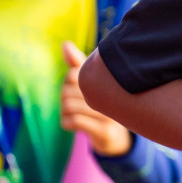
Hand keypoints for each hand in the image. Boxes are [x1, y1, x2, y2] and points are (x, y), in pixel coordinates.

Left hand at [60, 42, 131, 156]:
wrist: (117, 138)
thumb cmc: (101, 104)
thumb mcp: (91, 83)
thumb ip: (77, 65)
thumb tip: (65, 44)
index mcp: (107, 81)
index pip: (73, 75)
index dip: (68, 82)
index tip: (76, 88)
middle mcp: (111, 96)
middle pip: (67, 92)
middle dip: (64, 98)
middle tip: (73, 104)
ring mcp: (111, 114)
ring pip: (69, 107)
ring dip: (64, 112)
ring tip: (73, 114)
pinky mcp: (106, 131)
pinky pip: (74, 122)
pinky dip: (66, 123)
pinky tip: (72, 124)